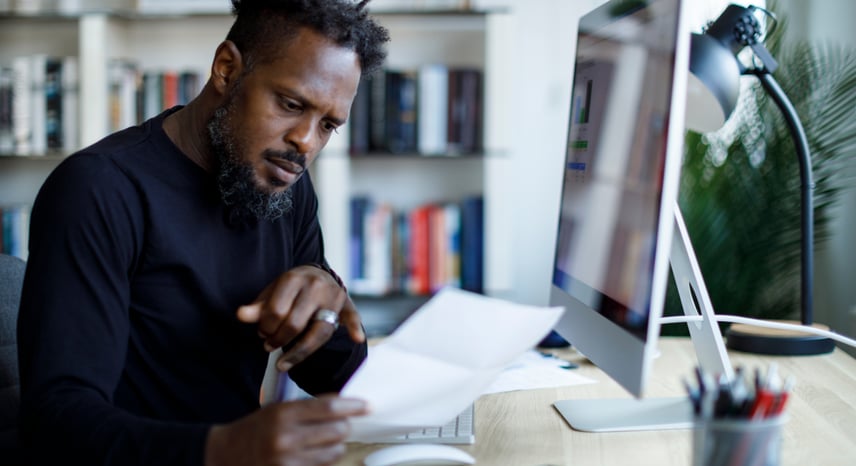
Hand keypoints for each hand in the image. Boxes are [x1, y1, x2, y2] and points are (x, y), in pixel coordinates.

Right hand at [205, 395, 368, 465]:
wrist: (225, 455)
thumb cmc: (256, 429)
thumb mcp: (277, 409)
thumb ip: (308, 407)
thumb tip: (344, 403)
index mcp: (282, 414)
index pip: (329, 407)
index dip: (352, 406)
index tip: (367, 405)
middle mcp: (286, 438)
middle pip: (337, 431)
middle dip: (345, 426)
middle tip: (344, 423)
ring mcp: (289, 461)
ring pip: (335, 452)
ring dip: (337, 445)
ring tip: (326, 440)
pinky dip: (325, 460)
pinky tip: (316, 454)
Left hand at [236, 265, 364, 370]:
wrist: (317, 274)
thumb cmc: (290, 288)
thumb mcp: (272, 292)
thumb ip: (258, 306)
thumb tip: (241, 316)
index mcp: (294, 278)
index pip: (276, 311)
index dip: (265, 327)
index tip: (262, 334)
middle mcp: (315, 285)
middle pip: (295, 324)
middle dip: (278, 339)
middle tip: (269, 345)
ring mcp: (333, 295)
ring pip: (318, 331)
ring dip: (299, 351)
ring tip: (283, 363)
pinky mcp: (346, 304)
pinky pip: (352, 317)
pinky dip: (354, 327)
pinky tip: (357, 338)